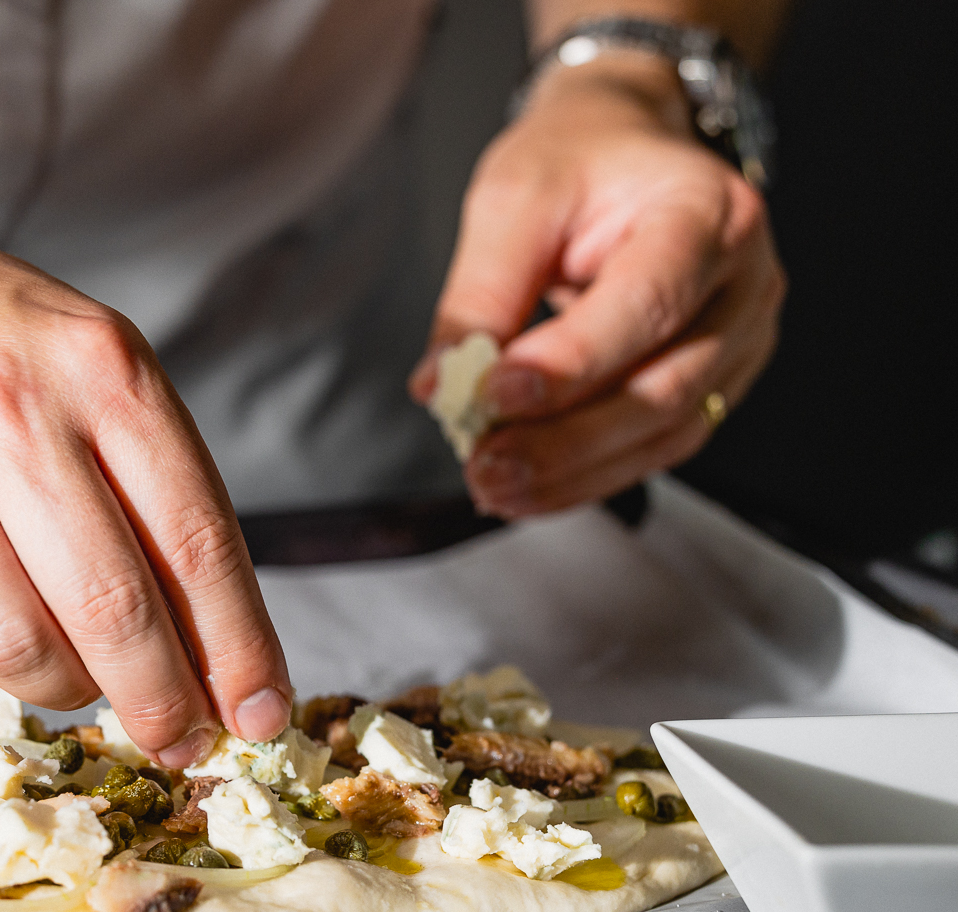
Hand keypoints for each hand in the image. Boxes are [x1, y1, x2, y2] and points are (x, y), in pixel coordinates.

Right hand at [0, 191, 291, 765]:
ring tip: (73, 673)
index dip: (238, 649)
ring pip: (16, 646)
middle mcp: (10, 413)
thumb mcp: (86, 366)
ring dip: (63, 689)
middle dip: (162, 700)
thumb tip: (211, 647)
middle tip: (181, 740)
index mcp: (101, 368)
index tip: (259, 716)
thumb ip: (150, 488)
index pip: (196, 541)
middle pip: (113, 608)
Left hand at [409, 52, 784, 516]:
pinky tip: (529, 487)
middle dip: (565, 441)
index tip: (495, 393)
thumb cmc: (580, 162)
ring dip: (571, 472)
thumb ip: (481, 292)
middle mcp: (742, 281)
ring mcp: (739, 338)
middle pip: (663, 387)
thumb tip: (441, 384)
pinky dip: (587, 475)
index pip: (647, 303)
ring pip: (663, 433)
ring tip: (494, 485)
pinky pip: (655, 446)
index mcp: (706, 212)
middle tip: (484, 464)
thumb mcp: (514, 198)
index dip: (572, 362)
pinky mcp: (714, 382)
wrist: (626, 152)